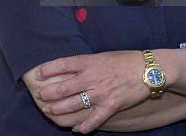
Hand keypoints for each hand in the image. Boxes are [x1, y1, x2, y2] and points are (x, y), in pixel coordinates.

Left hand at [34, 51, 149, 133]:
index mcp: (89, 62)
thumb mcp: (101, 56)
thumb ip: (85, 63)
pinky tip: (76, 130)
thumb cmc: (123, 60)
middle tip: (40, 96)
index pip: (63, 64)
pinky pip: (94, 120)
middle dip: (49, 93)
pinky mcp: (112, 106)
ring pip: (75, 104)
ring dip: (59, 109)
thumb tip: (68, 67)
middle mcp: (93, 77)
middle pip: (64, 86)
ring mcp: (102, 93)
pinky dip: (84, 127)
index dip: (48, 69)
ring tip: (49, 111)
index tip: (37, 73)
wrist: (148, 69)